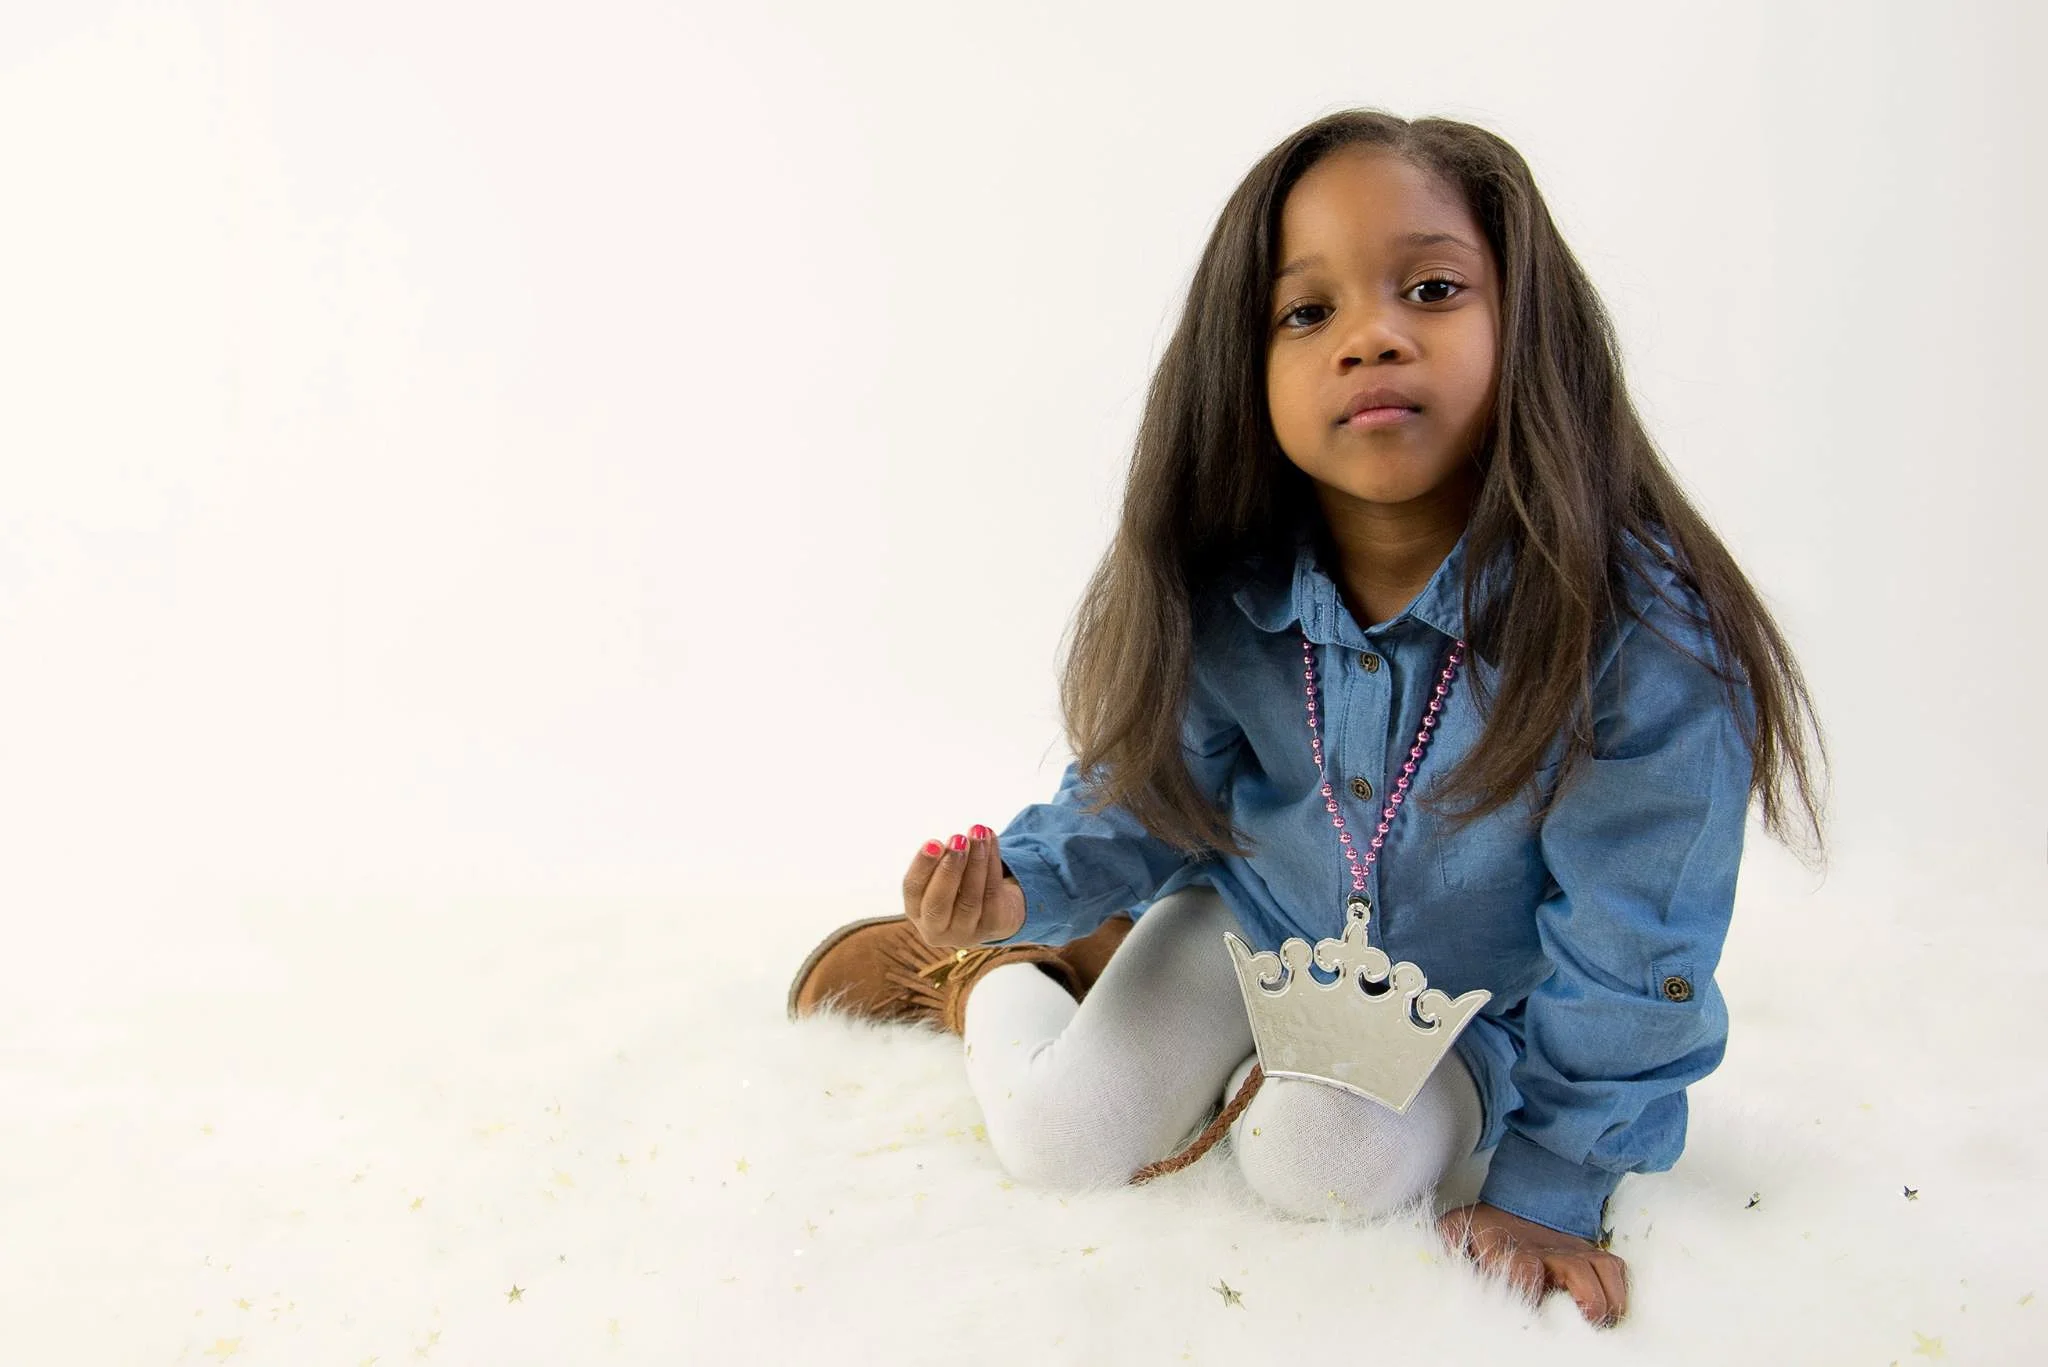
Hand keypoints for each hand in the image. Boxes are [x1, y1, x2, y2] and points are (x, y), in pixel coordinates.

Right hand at [902, 826, 1025, 948]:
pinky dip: (993, 863)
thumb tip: (953, 843)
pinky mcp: (993, 926)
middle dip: (948, 869)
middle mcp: (936, 929)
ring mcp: (966, 932)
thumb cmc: (960, 886)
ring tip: (978, 833)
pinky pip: (993, 893)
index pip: (912, 890)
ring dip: (975, 862)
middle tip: (957, 840)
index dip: (922, 866)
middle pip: (938, 903)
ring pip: (970, 898)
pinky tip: (990, 839)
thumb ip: (942, 861)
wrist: (996, 910)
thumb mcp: (943, 876)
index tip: (933, 842)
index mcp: (916, 912)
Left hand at [1436, 1201, 1628, 1326]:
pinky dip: (1618, 1292)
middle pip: (1576, 1272)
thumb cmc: (1482, 1230)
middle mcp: (1546, 1248)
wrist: (1519, 1199)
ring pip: (1600, 1271)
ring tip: (1597, 1323)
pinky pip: (1616, 1269)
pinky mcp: (1590, 1254)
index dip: (1530, 1292)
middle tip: (1579, 1323)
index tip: (1529, 1312)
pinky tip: (1610, 1312)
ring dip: (1604, 1302)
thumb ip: (1446, 1249)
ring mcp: (1571, 1250)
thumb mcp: (1455, 1232)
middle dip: (1583, 1300)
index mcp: (1508, 1247)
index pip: (1525, 1269)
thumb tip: (1435, 1264)